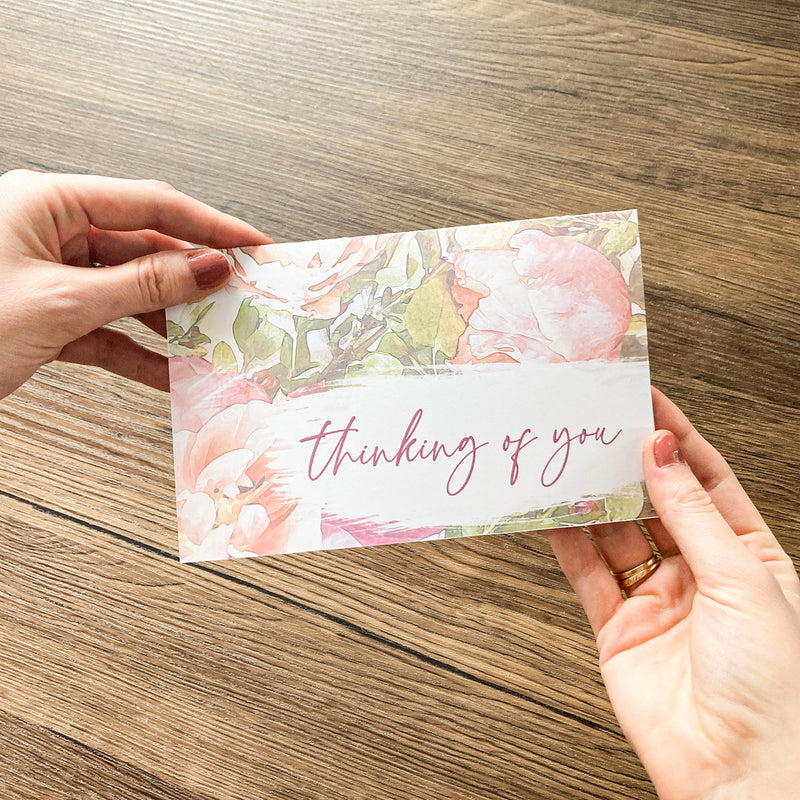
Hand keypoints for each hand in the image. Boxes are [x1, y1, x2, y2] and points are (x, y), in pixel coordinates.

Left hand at [0, 169, 271, 397]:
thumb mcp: (60, 303)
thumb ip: (142, 285)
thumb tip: (206, 267)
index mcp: (45, 203)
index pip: (150, 203)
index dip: (210, 224)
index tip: (254, 244)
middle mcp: (49, 232)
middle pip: (144, 249)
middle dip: (194, 278)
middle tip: (242, 297)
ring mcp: (48, 276)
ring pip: (129, 292)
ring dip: (171, 321)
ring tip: (214, 339)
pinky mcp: (47, 317)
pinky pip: (106, 330)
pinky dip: (138, 352)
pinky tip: (171, 370)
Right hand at [547, 388, 799, 798]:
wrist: (741, 773)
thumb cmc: (774, 684)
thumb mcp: (740, 579)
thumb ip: (692, 513)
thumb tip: (662, 452)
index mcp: (746, 554)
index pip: (706, 479)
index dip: (676, 439)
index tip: (646, 401)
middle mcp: (699, 571)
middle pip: (654, 501)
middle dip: (627, 464)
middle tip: (597, 426)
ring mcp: (657, 598)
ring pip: (615, 533)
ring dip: (593, 498)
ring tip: (568, 460)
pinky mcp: (618, 627)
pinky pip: (588, 572)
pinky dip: (567, 541)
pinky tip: (553, 512)